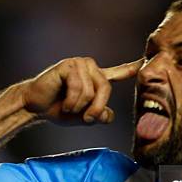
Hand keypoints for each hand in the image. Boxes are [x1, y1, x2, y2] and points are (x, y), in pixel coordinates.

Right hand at [21, 57, 142, 124]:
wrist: (35, 106)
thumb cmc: (58, 109)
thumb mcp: (84, 117)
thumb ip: (100, 115)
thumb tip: (109, 116)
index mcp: (97, 78)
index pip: (119, 73)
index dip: (132, 69)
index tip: (145, 63)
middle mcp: (91, 68)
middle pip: (105, 89)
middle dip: (95, 108)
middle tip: (84, 118)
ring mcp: (80, 64)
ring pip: (92, 91)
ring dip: (79, 106)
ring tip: (68, 107)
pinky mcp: (68, 65)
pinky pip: (79, 88)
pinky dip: (71, 101)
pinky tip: (63, 102)